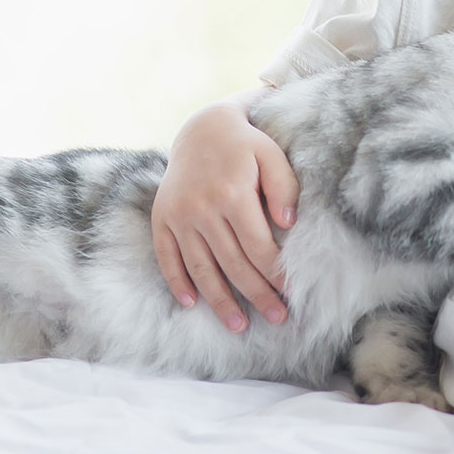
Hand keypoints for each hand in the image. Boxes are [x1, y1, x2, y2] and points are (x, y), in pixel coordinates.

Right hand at [149, 99, 300, 333]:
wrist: (201, 127)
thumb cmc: (245, 142)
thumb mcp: (270, 153)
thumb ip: (283, 187)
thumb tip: (288, 226)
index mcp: (232, 193)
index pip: (257, 246)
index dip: (275, 273)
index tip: (292, 292)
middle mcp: (202, 208)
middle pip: (233, 264)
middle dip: (257, 295)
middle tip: (277, 318)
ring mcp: (179, 215)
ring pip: (201, 268)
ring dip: (219, 301)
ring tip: (238, 326)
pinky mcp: (161, 217)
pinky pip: (167, 256)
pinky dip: (177, 282)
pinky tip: (191, 304)